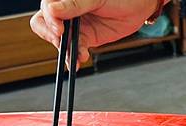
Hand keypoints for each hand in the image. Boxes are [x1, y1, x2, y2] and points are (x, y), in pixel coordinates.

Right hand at [30, 0, 158, 64]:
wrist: (140, 5)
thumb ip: (74, 4)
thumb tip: (52, 10)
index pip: (46, 9)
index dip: (49, 20)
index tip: (59, 29)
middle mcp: (66, 10)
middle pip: (45, 25)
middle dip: (52, 36)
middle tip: (62, 41)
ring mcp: (75, 25)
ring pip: (60, 41)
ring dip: (66, 50)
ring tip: (76, 55)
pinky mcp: (85, 38)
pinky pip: (74, 49)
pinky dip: (75, 57)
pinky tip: (80, 59)